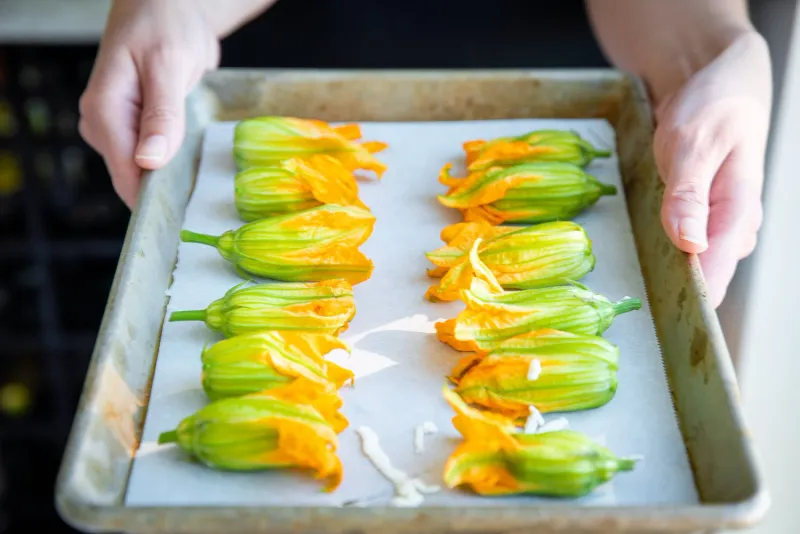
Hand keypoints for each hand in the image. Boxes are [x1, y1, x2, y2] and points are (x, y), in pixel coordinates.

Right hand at [79, 0, 219, 207]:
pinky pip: (154, 158)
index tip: (185, 216)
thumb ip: (161, 114)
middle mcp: (103, 124)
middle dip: (167, 191)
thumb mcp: (168, 64)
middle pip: (134, 177)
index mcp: (103, 110)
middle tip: (206, 200)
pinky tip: (196, 163)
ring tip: (204, 179)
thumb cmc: (165, 25)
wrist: (168, 6)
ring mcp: (119, 128)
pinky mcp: (136, 128)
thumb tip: (150, 161)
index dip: (153, 199)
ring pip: (145, 171)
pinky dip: (175, 163)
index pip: (125, 173)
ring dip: (174, 177)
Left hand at [653, 31, 770, 306]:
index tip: (676, 329)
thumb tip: (689, 244)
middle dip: (681, 294)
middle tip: (644, 320)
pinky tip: (648, 261)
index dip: (698, 299)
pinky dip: (668, 253)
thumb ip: (689, 195)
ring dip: (672, 276)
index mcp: (738, 209)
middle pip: (709, 273)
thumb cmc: (711, 106)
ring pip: (697, 261)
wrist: (715, 77)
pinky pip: (687, 244)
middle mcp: (733, 221)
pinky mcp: (700, 212)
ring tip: (642, 299)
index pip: (719, 268)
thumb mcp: (693, 144)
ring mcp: (718, 218)